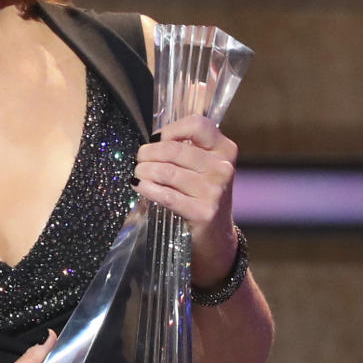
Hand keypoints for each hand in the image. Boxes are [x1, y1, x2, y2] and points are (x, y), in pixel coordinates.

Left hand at [133, 115, 238, 286]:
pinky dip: (148, 189)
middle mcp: (223, 168)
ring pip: (167, 172)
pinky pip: (167, 195)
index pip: (198, 124)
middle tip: (139, 159)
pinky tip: (139, 186)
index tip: (156, 139)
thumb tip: (151, 141)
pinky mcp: (205, 212)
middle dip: (148, 152)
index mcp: (225, 150)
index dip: (171, 129)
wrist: (216, 238)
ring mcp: (216, 191)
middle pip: (175, 149)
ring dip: (144, 171)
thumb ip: (185, 150)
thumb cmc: (201, 196)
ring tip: (138, 173)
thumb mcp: (202, 168)